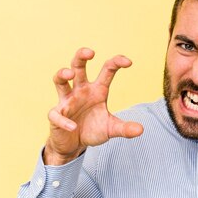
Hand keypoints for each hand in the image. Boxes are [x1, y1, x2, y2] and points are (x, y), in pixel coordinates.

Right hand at [45, 48, 143, 164]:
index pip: (106, 70)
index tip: (128, 62)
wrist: (74, 145)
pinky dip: (64, 120)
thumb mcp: (111, 129)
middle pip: (77, 66)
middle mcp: (81, 91)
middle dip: (81, 56)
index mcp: (97, 90)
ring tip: (69, 74)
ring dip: (62, 74)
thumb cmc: (92, 130)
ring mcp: (67, 101)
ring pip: (60, 81)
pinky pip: (57, 114)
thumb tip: (141, 130)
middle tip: (90, 52)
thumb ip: (124, 128)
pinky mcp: (56, 115)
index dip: (116, 62)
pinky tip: (73, 127)